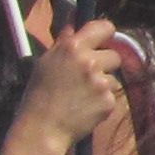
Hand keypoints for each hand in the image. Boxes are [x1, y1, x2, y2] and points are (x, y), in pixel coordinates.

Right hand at [17, 19, 125, 153]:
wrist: (42, 128)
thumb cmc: (40, 95)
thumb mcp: (46, 63)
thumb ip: (63, 43)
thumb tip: (73, 26)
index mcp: (72, 47)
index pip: (105, 27)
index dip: (106, 33)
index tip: (104, 40)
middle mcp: (89, 62)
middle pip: (115, 55)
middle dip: (105, 65)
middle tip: (86, 77)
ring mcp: (101, 82)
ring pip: (114, 77)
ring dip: (103, 85)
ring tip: (81, 96)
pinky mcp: (108, 101)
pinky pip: (112, 96)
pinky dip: (102, 102)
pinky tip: (85, 108)